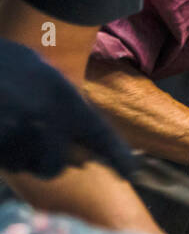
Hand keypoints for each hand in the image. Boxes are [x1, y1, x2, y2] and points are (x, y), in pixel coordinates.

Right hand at [0, 38, 134, 178]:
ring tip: (11, 124)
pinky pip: (2, 162)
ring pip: (23, 167)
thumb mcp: (45, 72)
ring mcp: (16, 136)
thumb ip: (63, 102)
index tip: (131, 172)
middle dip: (48, 163)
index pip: (101, 137)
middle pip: (54, 167)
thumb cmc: (8, 61)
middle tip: (39, 147)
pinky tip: (2, 129)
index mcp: (65, 101)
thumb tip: (76, 136)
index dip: (118, 157)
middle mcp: (46, 123)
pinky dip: (2, 153)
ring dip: (19, 156)